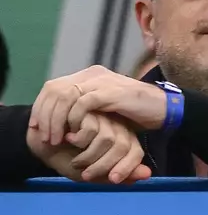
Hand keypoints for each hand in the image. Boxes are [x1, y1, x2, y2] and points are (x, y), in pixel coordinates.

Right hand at [26, 115, 151, 184]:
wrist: (42, 144)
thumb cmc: (69, 159)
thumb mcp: (92, 174)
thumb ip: (116, 175)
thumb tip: (147, 175)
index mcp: (121, 141)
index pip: (135, 152)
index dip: (127, 168)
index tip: (112, 179)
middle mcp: (115, 128)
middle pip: (122, 146)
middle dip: (103, 167)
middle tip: (85, 175)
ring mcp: (101, 117)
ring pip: (108, 139)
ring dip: (88, 157)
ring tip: (75, 161)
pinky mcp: (87, 109)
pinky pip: (91, 130)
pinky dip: (78, 141)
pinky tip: (67, 140)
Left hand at [31, 65, 167, 144]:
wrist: (164, 110)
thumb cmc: (134, 112)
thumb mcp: (104, 108)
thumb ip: (84, 107)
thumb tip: (60, 116)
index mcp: (89, 76)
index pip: (52, 87)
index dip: (40, 107)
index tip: (36, 128)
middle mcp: (93, 74)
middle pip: (54, 90)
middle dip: (44, 116)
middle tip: (43, 137)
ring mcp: (102, 81)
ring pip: (65, 96)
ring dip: (55, 121)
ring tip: (55, 140)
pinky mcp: (111, 91)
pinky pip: (82, 103)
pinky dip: (73, 120)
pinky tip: (73, 134)